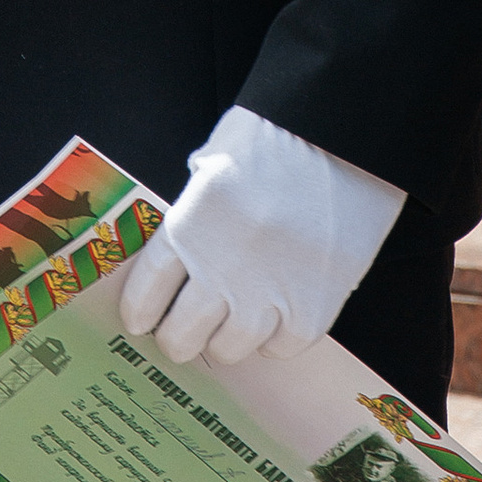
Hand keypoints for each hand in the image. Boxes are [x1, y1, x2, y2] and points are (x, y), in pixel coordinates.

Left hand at [117, 105, 403, 371]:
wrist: (342, 133)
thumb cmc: (276, 134)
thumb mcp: (212, 161)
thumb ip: (192, 209)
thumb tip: (181, 249)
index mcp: (187, 225)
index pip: (146, 291)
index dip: (140, 312)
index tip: (140, 321)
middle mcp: (220, 267)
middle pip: (181, 333)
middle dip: (177, 335)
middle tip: (183, 332)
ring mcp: (267, 293)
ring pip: (228, 348)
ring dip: (224, 340)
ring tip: (230, 326)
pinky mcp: (312, 308)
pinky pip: (280, 347)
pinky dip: (275, 337)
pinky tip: (276, 318)